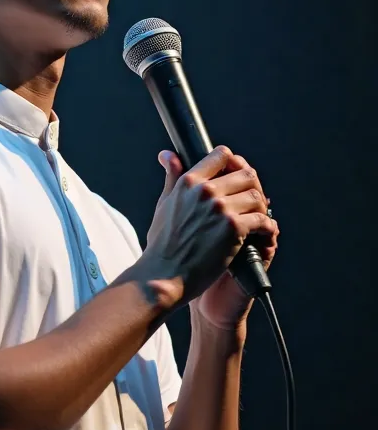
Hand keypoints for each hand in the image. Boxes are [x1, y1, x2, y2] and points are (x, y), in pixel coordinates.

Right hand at [142, 146, 277, 318]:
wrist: (164, 275)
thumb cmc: (162, 245)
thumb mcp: (165, 203)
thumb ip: (172, 176)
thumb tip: (167, 155)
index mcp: (189, 182)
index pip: (222, 155)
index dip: (234, 164)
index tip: (237, 176)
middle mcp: (205, 191)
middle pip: (246, 173)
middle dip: (253, 186)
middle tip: (252, 201)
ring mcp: (220, 209)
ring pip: (257, 195)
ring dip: (261, 207)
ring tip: (257, 218)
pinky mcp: (233, 228)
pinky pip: (262, 220)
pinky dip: (266, 227)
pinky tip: (261, 233)